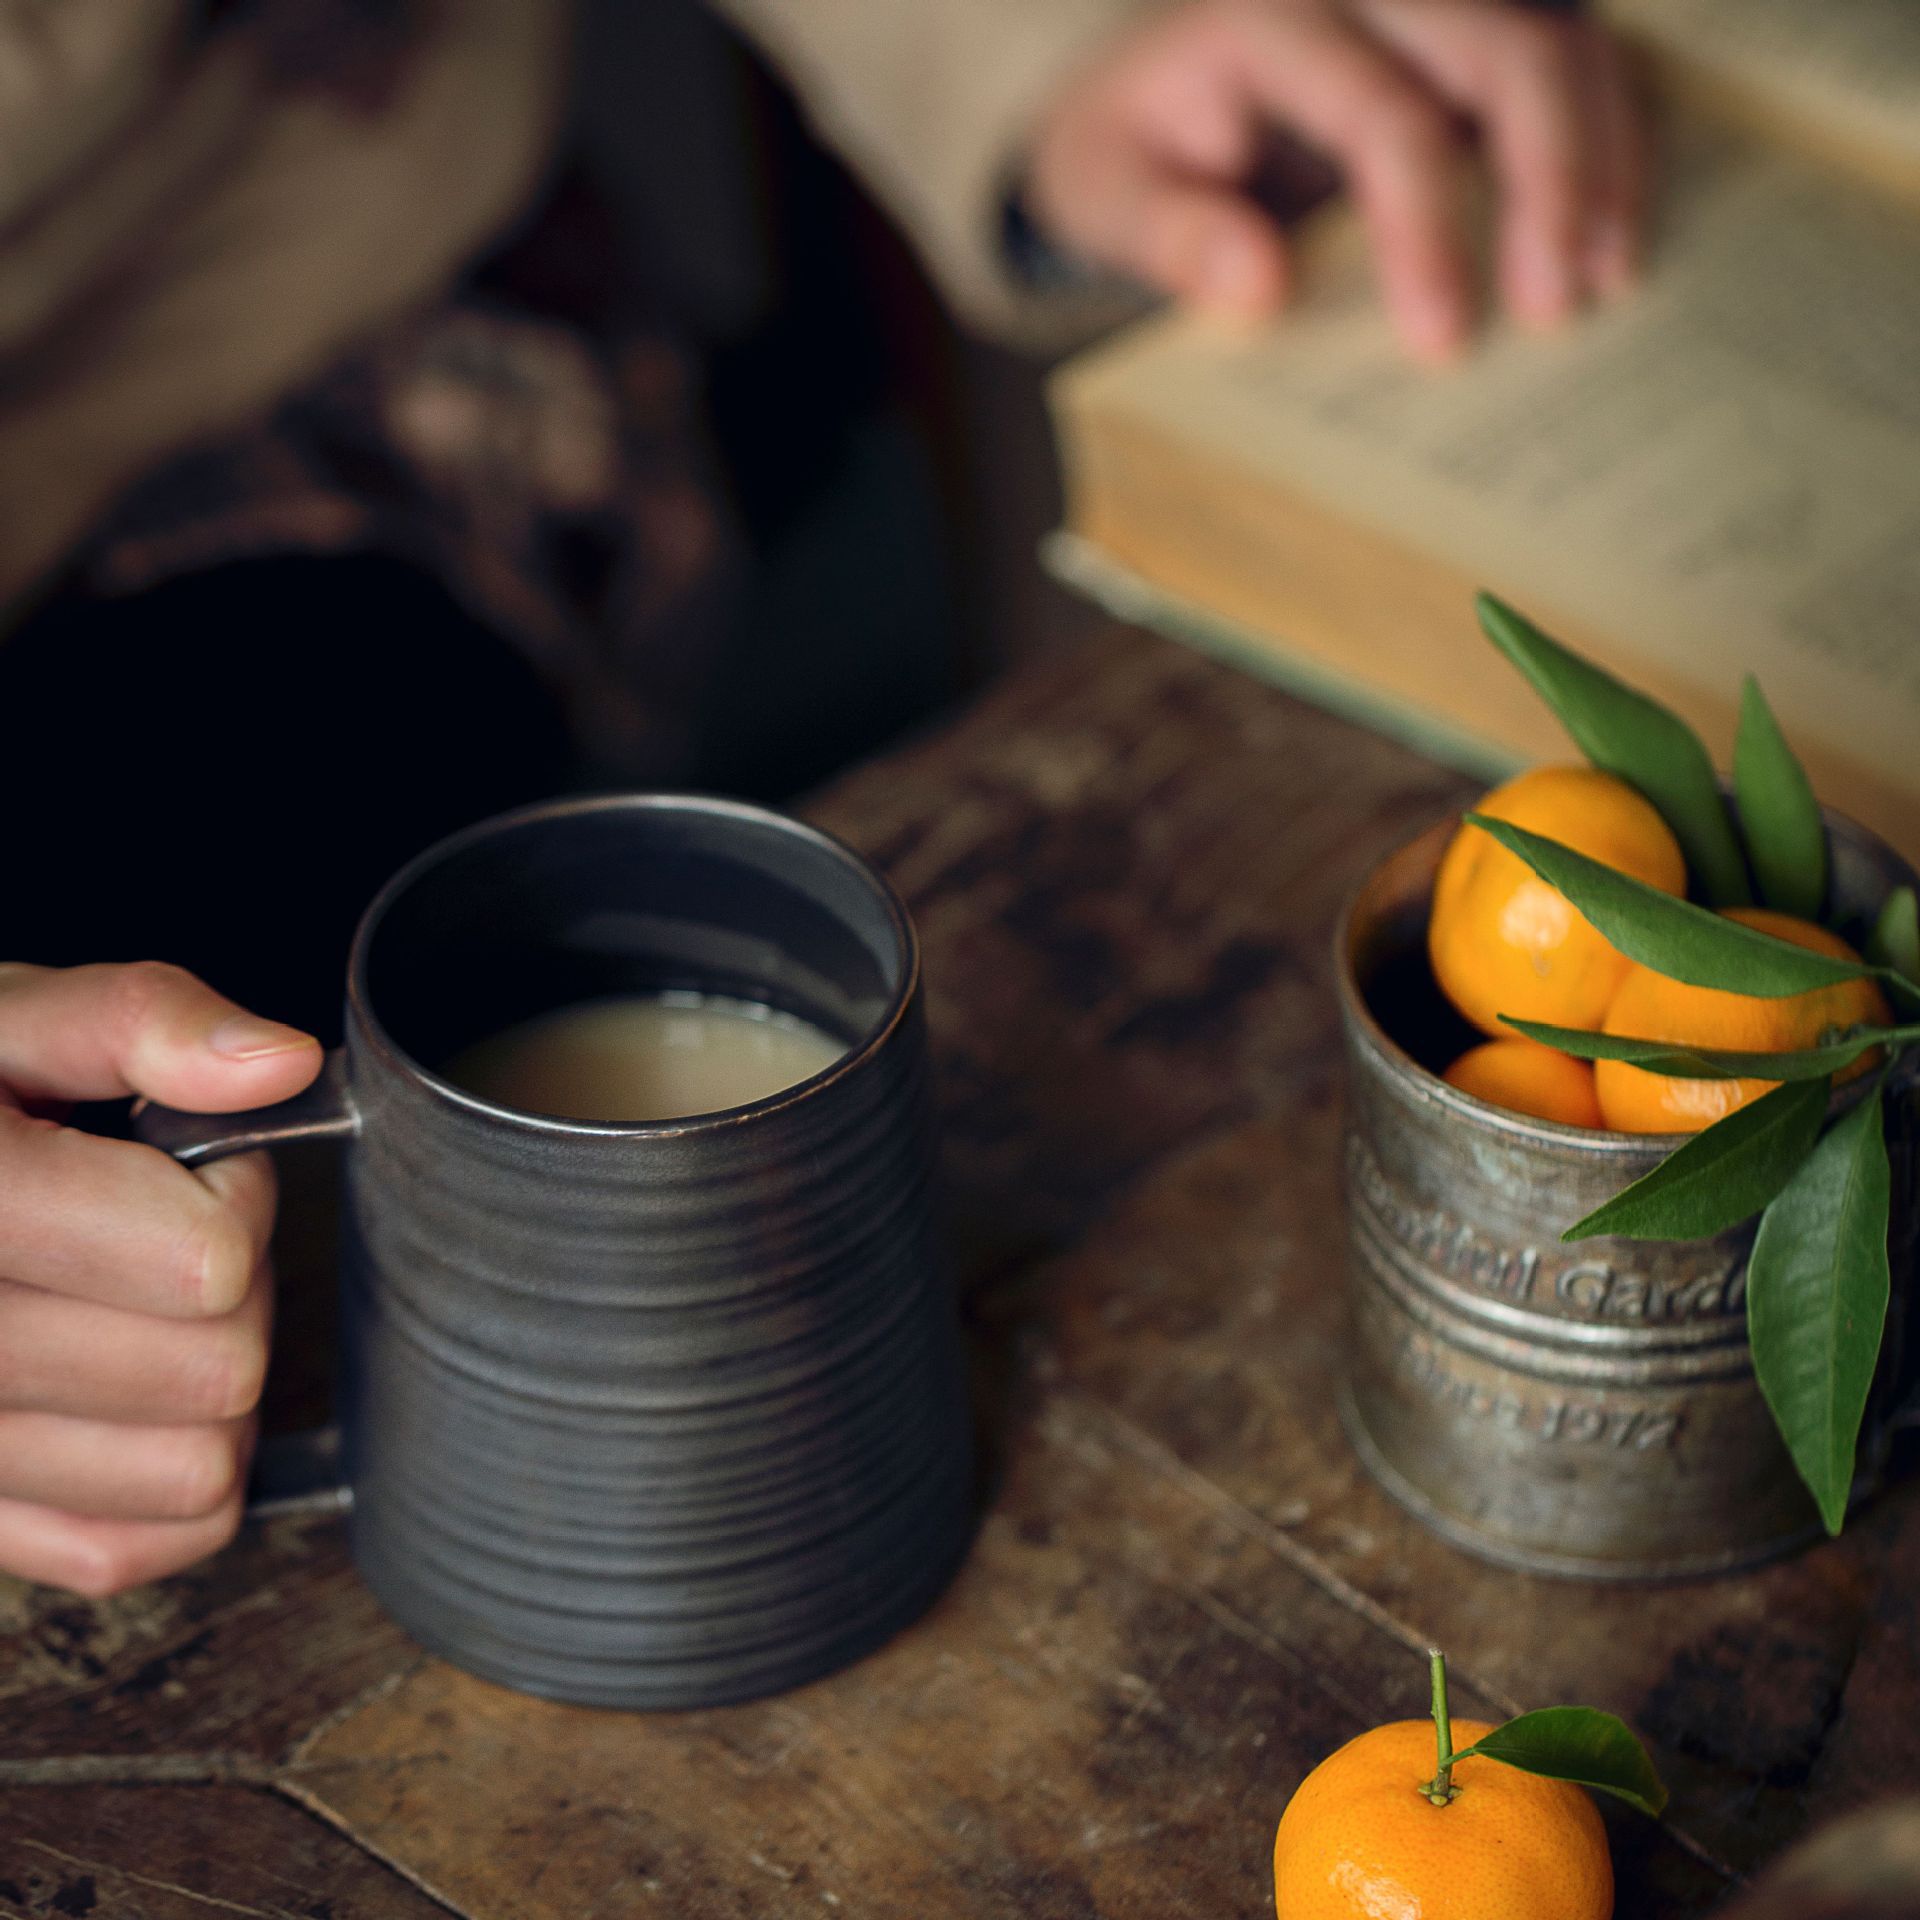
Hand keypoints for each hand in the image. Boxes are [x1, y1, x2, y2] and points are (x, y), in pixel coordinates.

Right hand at [0, 963, 320, 1594]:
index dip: (232, 1192)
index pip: (205, 1261)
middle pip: (215, 1369)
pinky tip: (124, 1398)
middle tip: (159, 1233)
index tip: (186, 1160)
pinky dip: (159, 1484)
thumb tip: (279, 1065)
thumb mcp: (4, 1020)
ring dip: (205, 1390)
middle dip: (228, 1289)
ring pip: (193, 1470)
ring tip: (133, 1308)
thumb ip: (143, 1021)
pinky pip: (123, 1550)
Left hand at [1025, 0, 1645, 360]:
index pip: (1384, 115)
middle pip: (1506, 52)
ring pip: (1564, 43)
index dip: (1426, 230)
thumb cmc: (1131, 148)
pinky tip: (1621, 230)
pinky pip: (1577, 56)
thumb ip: (1167, 236)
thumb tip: (1256, 287)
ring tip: (1612, 280)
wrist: (1143, 89)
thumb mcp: (1103, 193)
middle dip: (1551, 183)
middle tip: (1557, 310)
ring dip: (1604, 160)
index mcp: (1273, 13)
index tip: (1443, 338)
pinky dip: (1614, 135)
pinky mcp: (1481, 19)